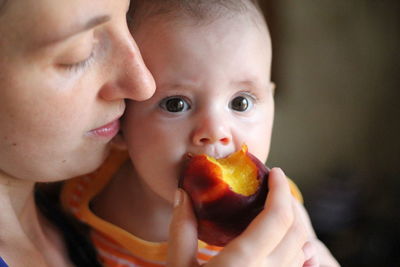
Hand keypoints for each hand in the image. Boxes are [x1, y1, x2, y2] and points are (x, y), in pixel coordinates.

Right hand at [167, 168, 310, 266]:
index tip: (275, 172)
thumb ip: (181, 229)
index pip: (277, 218)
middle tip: (274, 187)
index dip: (280, 190)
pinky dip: (296, 248)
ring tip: (277, 209)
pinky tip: (284, 243)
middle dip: (289, 202)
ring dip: (294, 224)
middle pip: (295, 230)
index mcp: (242, 263)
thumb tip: (182, 193)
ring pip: (301, 249)